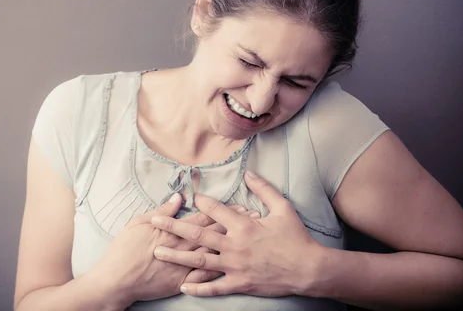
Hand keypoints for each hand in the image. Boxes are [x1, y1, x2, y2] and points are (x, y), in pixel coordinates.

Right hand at [88, 193, 257, 306]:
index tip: (241, 205)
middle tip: (254, 218)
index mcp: (173, 230)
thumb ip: (162, 210)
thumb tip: (179, 198)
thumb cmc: (124, 250)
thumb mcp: (139, 223)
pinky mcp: (180, 282)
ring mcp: (183, 266)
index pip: (204, 217)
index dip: (224, 211)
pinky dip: (220, 271)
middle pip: (215, 234)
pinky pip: (204, 278)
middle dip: (236, 226)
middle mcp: (182, 247)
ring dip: (234, 245)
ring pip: (214, 253)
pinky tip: (236, 267)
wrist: (115, 280)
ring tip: (252, 239)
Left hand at [150, 171, 324, 296]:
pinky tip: (182, 285)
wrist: (307, 269)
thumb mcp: (283, 208)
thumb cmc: (296, 237)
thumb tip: (250, 173)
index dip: (200, 202)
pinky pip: (214, 287)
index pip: (214, 210)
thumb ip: (264, 190)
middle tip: (155, 220)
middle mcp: (234, 245)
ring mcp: (235, 266)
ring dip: (176, 255)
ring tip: (158, 251)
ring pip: (199, 261)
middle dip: (173, 226)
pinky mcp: (239, 283)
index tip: (188, 197)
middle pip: (197, 234)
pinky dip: (198, 288)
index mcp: (243, 225)